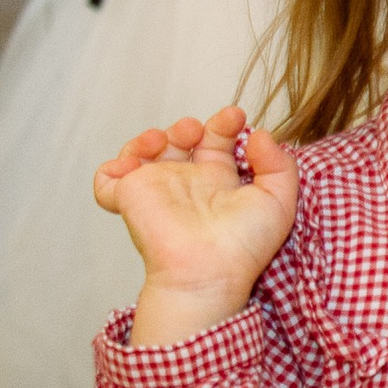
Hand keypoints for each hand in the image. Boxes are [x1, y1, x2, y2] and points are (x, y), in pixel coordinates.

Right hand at [93, 106, 298, 347]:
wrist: (208, 270)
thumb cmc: (244, 245)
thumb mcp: (278, 201)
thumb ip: (279, 165)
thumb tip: (261, 135)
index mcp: (220, 182)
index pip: (217, 141)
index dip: (223, 122)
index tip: (234, 116)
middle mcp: (187, 184)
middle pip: (178, 141)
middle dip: (186, 126)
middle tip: (195, 131)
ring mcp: (156, 190)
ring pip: (143, 151)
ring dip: (150, 136)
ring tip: (165, 140)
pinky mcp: (129, 199)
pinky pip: (107, 180)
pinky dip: (112, 168)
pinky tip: (134, 166)